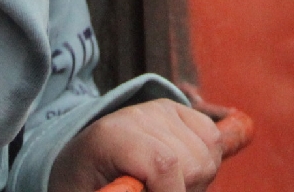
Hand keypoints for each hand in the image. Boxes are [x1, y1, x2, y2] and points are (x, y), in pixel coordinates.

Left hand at [47, 99, 222, 191]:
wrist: (82, 157)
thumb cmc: (85, 184)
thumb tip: (139, 189)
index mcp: (111, 137)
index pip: (163, 164)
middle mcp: (139, 114)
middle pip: (191, 164)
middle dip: (182, 190)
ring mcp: (161, 108)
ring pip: (207, 155)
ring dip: (196, 180)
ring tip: (167, 186)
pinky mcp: (177, 109)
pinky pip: (212, 139)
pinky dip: (206, 162)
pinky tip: (181, 172)